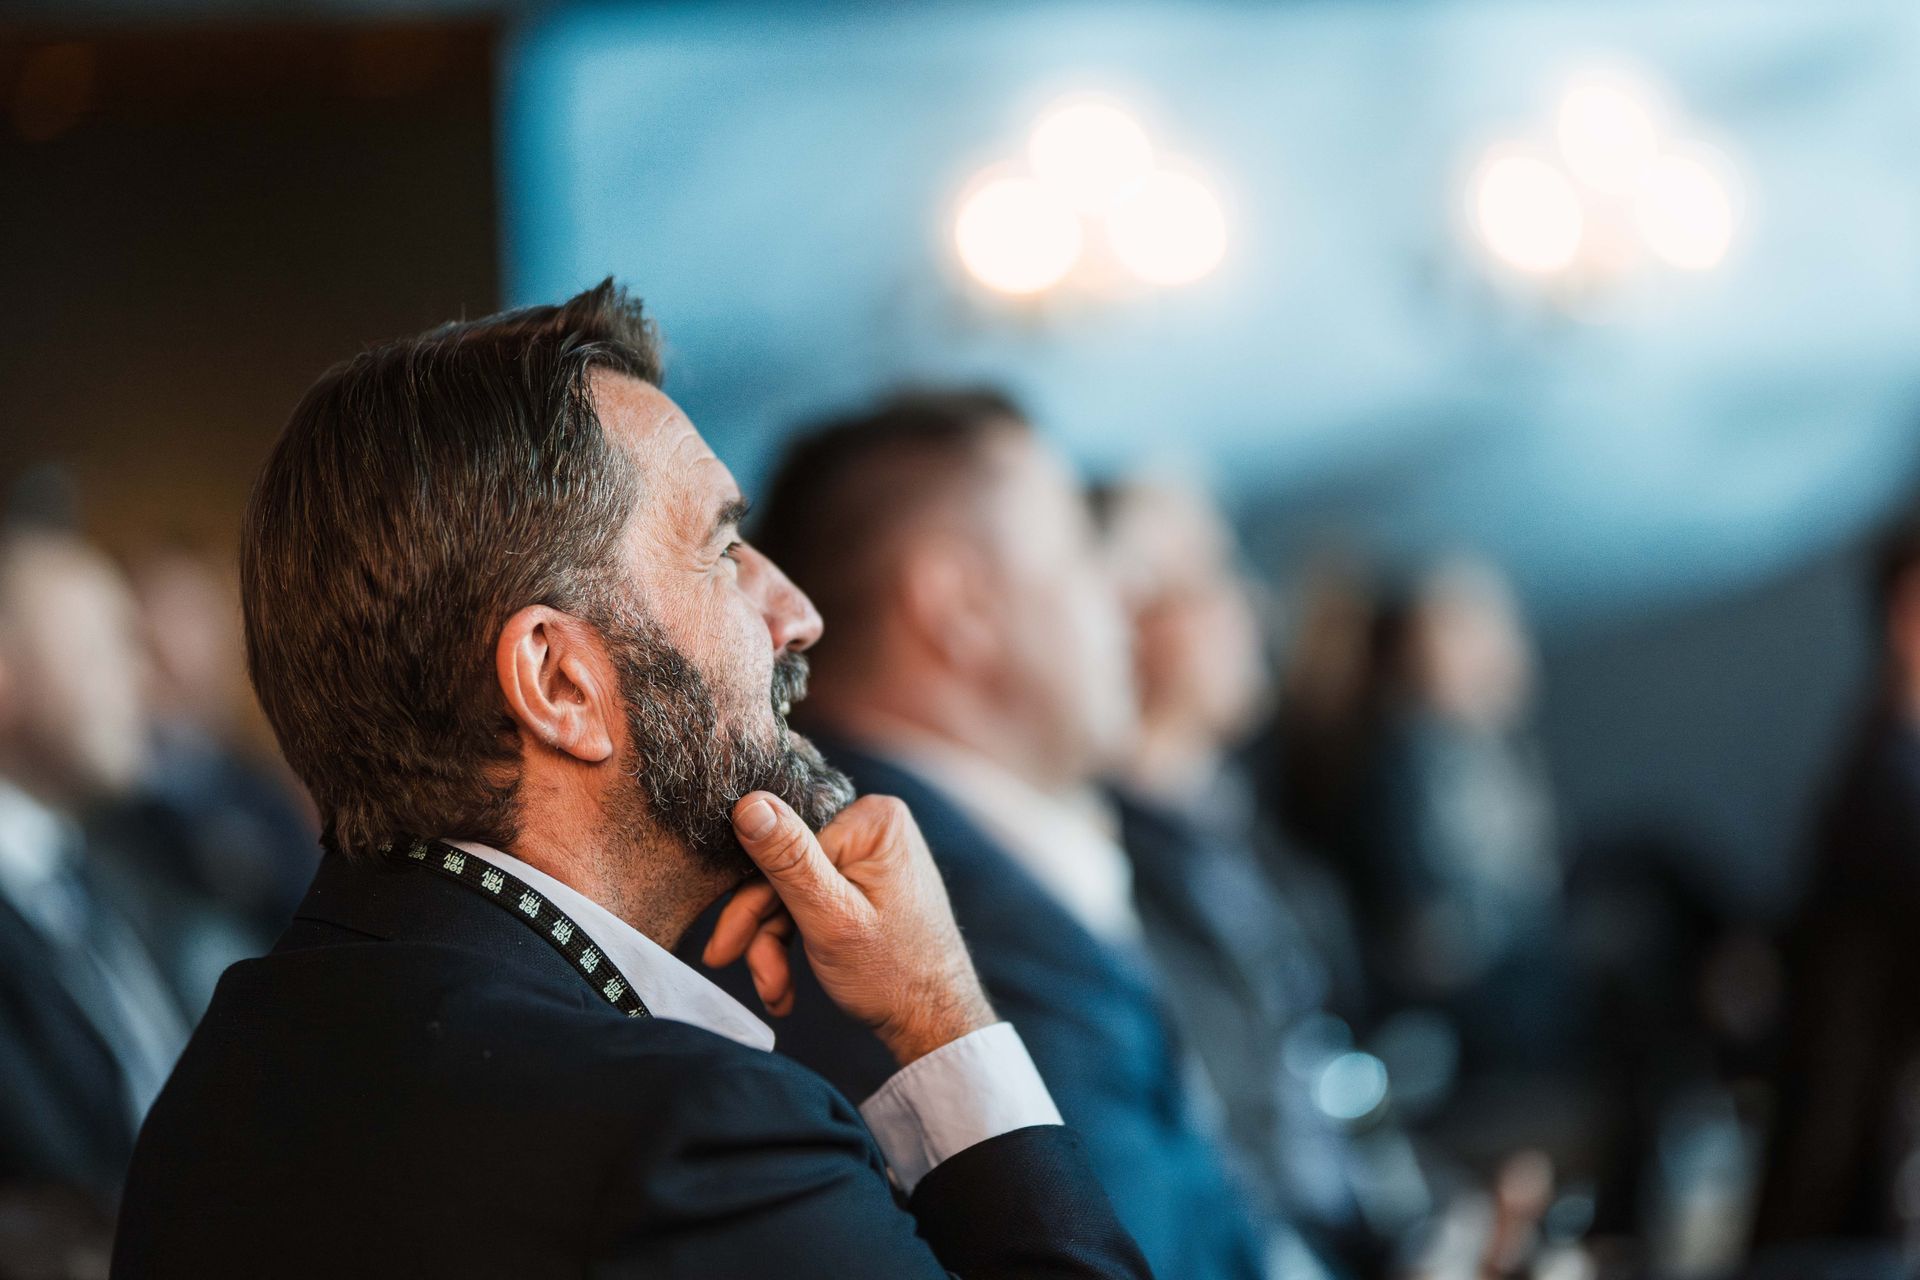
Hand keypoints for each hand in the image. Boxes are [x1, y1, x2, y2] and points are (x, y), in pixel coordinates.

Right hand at [703, 791, 995, 1065]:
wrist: (934, 1023)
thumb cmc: (894, 975)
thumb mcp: (830, 917)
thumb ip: (787, 860)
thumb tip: (748, 803)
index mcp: (873, 820)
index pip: (783, 847)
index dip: (753, 902)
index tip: (726, 948)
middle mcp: (874, 827)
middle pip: (786, 871)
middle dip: (764, 931)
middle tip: (753, 978)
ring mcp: (870, 855)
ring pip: (793, 893)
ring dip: (776, 945)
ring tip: (776, 993)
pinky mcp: (864, 882)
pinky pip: (813, 902)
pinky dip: (796, 942)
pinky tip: (787, 985)